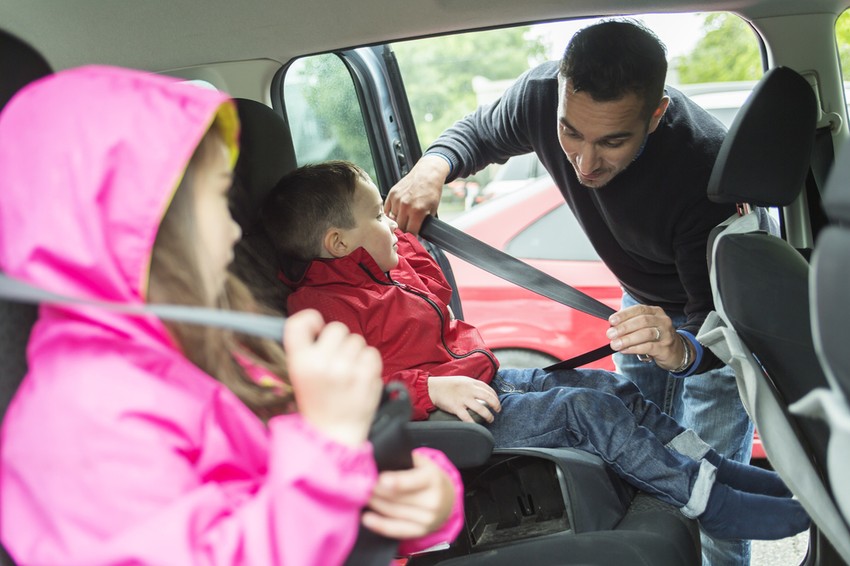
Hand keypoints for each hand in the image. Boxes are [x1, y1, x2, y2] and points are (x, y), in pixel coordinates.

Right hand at [283, 309, 383, 445]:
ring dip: (355, 352)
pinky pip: (372, 353)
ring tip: (348, 372)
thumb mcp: (299, 375)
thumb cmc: (317, 402)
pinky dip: (369, 362)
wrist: (333, 434)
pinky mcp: (367, 376)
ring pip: (357, 340)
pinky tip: (360, 377)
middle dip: (339, 341)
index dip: (311, 319)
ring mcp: (346, 369)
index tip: (317, 329)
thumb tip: (320, 323)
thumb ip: (307, 348)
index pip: (300, 323)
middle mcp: (322, 362)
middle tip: (335, 360)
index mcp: (300, 361)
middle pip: (337, 327)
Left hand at [361, 451, 455, 538]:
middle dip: (376, 491)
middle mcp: (433, 500)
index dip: (396, 481)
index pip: (413, 480)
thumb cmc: (428, 477)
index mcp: (432, 478)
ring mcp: (428, 518)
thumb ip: (403, 459)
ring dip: (374, 504)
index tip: (380, 479)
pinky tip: (367, 518)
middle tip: (360, 484)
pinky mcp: (420, 531)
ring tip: (361, 496)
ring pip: (393, 511)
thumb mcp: (422, 463)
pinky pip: (396, 529)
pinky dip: (379, 525)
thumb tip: (378, 458)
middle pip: (397, 497)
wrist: (447, 499)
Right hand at [384, 154, 449, 233]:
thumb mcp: (433, 209)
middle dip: (404, 230)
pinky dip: (391, 213)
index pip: (410, 232)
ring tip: (403, 219)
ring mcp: (397, 199)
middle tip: (408, 230)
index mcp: (417, 211)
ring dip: (397, 221)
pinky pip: (387, 210)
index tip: (412, 238)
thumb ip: (424, 223)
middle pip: (400, 227)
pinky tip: (396, 213)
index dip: (412, 237)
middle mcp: (406, 206)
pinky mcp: (392, 194)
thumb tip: (419, 234)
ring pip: (393, 219)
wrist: (427, 173)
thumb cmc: (432, 191)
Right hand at [428, 375, 500, 422]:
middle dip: (496, 405)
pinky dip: (473, 423)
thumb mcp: (461, 380)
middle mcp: (469, 390)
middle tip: (498, 410)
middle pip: (488, 398)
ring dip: (488, 415)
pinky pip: (467, 417)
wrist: (432, 388)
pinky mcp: (456, 407)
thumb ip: (472, 385)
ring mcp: (463, 399)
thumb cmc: (446, 385)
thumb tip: (482, 392)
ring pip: (481, 408)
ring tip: (490, 419)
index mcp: (471, 382)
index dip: (495, 396)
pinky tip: (477, 425)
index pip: (488, 388)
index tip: (497, 401)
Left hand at [607, 304, 691, 371]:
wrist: (677, 351)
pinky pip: (649, 347)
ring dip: (627, 339)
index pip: (639, 309)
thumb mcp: (646, 326)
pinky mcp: (666, 348)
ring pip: (646, 334)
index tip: (611, 321)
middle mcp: (662, 320)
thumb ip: (631, 324)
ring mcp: (666, 334)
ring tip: (615, 344)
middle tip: (610, 334)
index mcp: (656, 312)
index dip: (624, 314)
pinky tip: (624, 350)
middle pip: (642, 321)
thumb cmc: (656, 337)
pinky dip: (634, 348)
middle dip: (624, 327)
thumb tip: (612, 327)